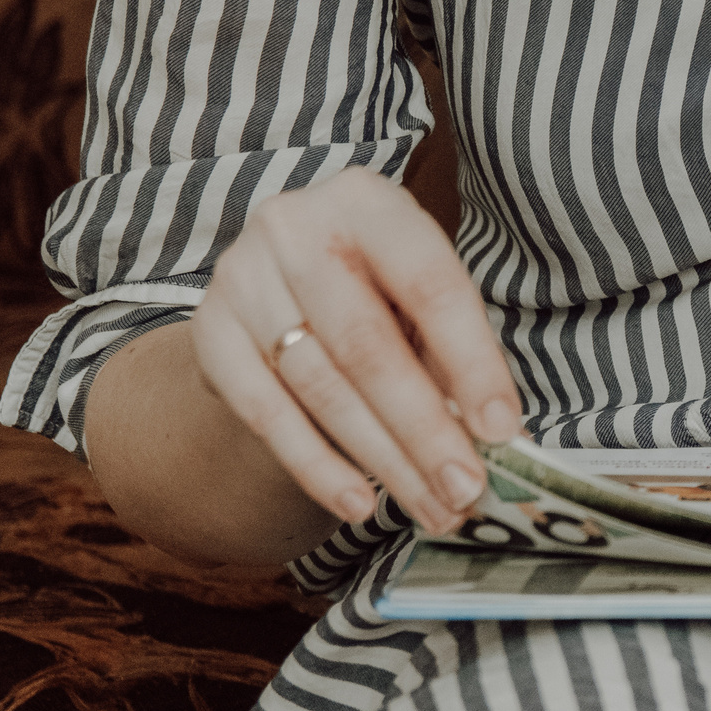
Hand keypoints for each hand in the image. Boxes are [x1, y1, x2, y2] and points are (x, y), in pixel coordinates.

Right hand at [187, 167, 521, 535]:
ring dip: (382, 461)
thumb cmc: (375, 286)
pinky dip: (317, 466)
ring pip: (321, 387)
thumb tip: (492, 439)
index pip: (432, 288)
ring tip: (431, 509)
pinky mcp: (208, 331)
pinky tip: (357, 503)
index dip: (472, 364)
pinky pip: (265, 413)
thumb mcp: (416, 294)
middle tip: (465, 492)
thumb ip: (451, 353)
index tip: (502, 431)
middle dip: (424, 430)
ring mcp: (242, 277)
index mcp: (368, 202)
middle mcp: (295, 226)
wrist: (278, 279)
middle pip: (368, 346)